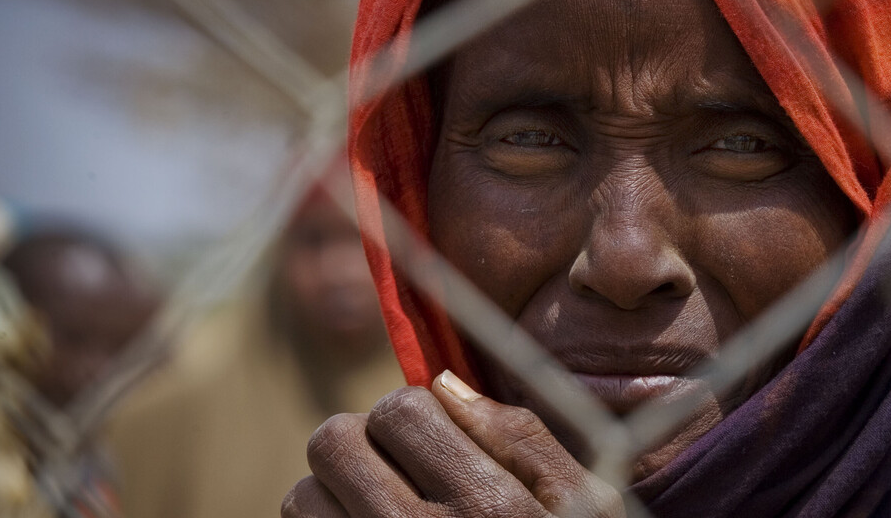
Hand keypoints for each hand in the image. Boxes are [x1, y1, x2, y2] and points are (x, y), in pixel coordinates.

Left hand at [283, 370, 624, 517]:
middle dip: (363, 440)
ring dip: (334, 492)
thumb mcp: (587, 505)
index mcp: (486, 506)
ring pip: (302, 497)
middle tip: (396, 466)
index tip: (432, 438)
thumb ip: (524, 439)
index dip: (413, 412)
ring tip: (379, 507)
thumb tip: (446, 385)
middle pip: (334, 443)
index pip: (399, 411)